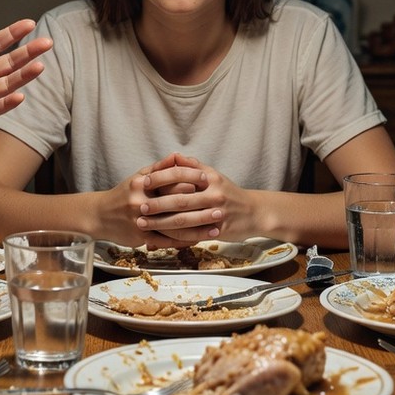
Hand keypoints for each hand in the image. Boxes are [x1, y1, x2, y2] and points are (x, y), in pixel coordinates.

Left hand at [134, 153, 257, 245]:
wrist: (254, 212)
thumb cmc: (228, 193)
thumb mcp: (214, 175)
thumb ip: (193, 166)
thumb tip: (173, 156)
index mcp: (210, 178)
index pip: (181, 173)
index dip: (161, 177)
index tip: (145, 181)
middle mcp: (214, 194)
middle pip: (180, 199)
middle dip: (157, 204)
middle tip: (139, 207)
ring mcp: (217, 213)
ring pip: (184, 219)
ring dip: (161, 223)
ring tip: (143, 224)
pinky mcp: (219, 230)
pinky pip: (192, 235)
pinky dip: (174, 237)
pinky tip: (160, 238)